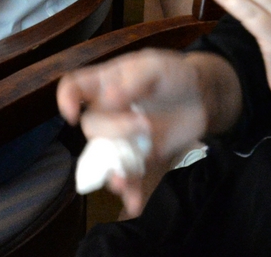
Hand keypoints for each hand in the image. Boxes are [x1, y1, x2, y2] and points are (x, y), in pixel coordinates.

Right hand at [57, 49, 212, 214]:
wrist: (204, 98)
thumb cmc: (175, 74)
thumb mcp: (154, 67)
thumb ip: (131, 81)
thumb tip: (106, 98)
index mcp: (104, 83)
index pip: (73, 87)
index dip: (65, 99)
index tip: (72, 115)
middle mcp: (108, 112)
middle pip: (92, 127)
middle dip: (114, 130)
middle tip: (144, 124)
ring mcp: (124, 137)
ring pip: (105, 158)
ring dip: (110, 172)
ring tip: (124, 181)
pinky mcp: (142, 157)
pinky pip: (130, 176)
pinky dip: (131, 192)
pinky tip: (134, 204)